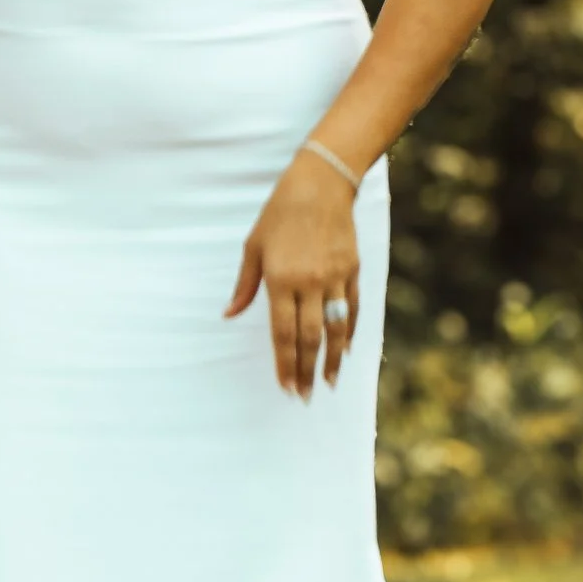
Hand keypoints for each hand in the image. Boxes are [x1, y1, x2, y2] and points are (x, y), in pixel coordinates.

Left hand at [225, 146, 362, 397]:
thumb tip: (229, 314)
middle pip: (310, 338)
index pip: (283, 333)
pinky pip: (352, 309)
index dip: (285, 364)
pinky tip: (346, 350)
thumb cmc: (280, 213)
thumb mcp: (253, 246)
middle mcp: (310, 283)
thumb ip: (244, 285)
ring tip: (329, 383)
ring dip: (332, 360)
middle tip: (304, 397)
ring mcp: (335, 278)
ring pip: (336, 329)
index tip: (285, 387)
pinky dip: (350, 332)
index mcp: (280, 279)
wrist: (321, 184)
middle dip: (306, 371)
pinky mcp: (353, 270)